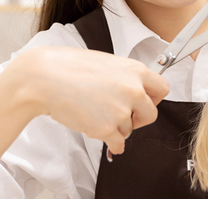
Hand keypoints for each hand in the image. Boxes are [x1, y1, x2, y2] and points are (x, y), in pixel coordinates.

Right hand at [0, 46, 170, 155]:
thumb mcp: (106, 63)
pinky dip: (111, 143)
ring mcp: (121, 110)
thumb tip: (135, 90)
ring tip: (95, 113)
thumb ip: (125, 77)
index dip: (152, 98)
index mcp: (135, 70)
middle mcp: (133, 90)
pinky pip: (118, 143)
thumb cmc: (69, 67)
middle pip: (151, 115)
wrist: (45, 78)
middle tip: (121, 115)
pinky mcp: (107, 128)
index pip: (162, 89)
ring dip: (116, 127)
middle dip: (137, 118)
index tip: (143, 102)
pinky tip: (99, 131)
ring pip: (129, 130)